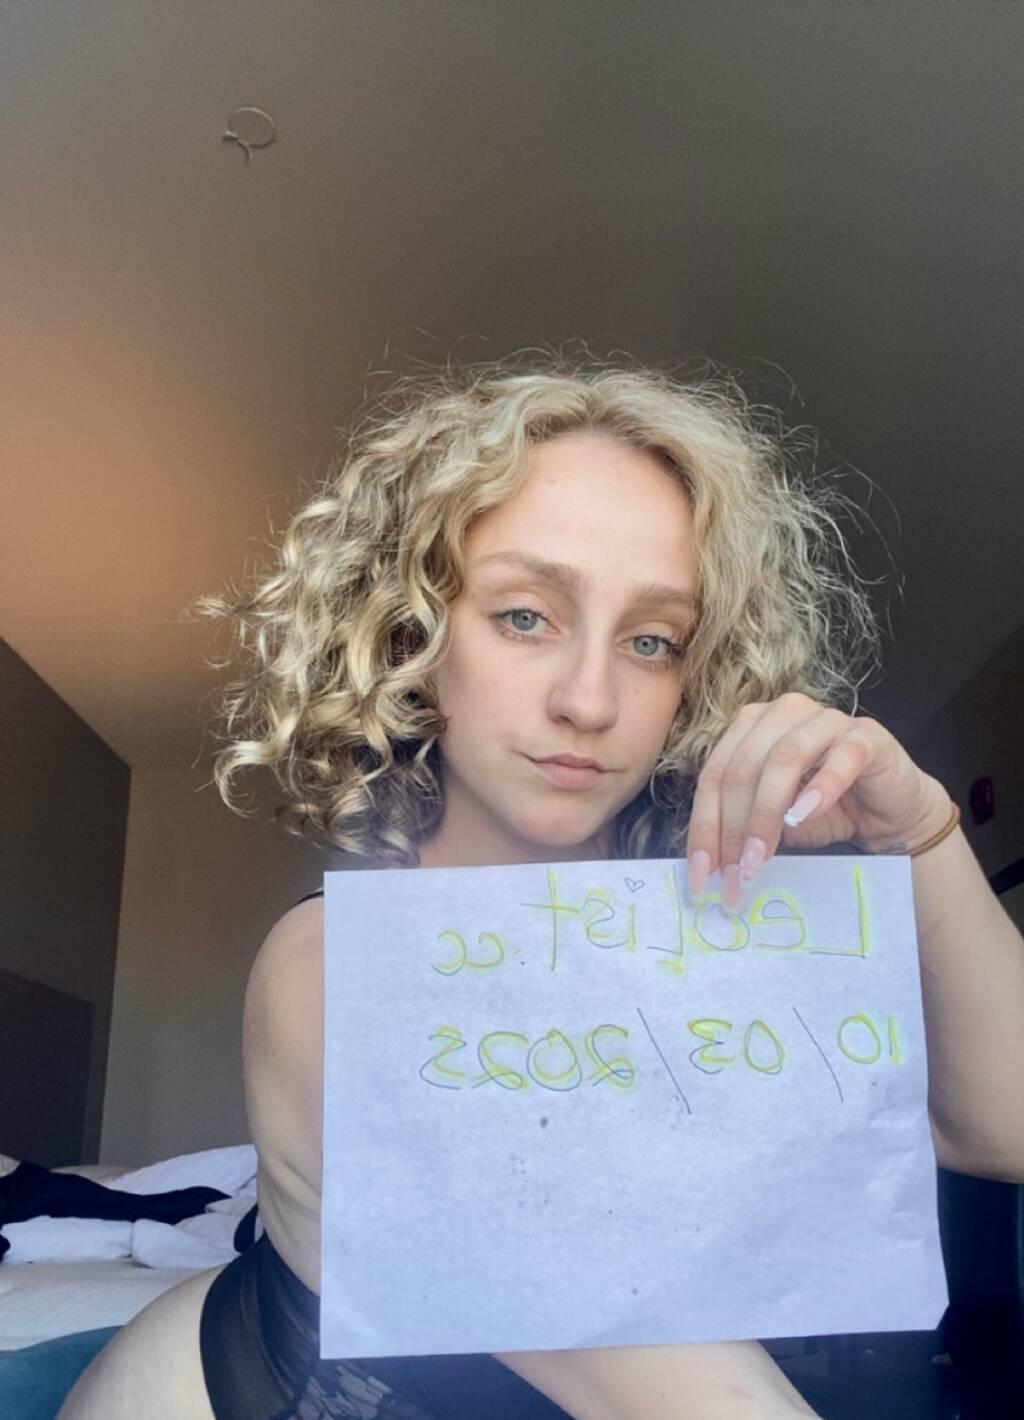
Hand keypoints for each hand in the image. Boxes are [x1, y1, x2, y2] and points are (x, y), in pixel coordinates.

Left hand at [683, 692, 952, 909]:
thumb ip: (740, 828)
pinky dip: (819, 789)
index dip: (704, 826)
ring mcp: (825, 719)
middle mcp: (783, 713)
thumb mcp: (772, 822)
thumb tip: (706, 866)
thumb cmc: (824, 812)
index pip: (714, 775)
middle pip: (743, 769)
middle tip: (735, 876)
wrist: (889, 812)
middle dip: (732, 828)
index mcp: (750, 726)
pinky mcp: (866, 736)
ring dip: (766, 815)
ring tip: (759, 859)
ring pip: (783, 760)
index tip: (701, 875)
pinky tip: (803, 817)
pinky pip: (840, 758)